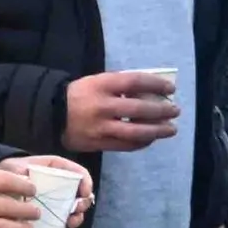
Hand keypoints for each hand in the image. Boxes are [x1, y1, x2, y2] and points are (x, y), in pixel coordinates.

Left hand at [12, 155, 93, 227]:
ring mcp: (55, 205)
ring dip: (74, 220)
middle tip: (76, 210)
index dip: (85, 180)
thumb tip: (31, 187)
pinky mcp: (48, 221)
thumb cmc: (7, 174)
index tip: (85, 192)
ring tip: (68, 224)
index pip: (76, 171)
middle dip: (82, 204)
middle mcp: (59, 188)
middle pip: (79, 195)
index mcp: (54, 170)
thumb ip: (19, 173)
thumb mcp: (12, 169)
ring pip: (73, 213)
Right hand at [64, 69, 182, 152]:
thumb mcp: (97, 82)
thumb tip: (150, 92)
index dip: (156, 85)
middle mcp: (103, 106)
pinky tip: (151, 138)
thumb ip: (120, 86)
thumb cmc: (80, 94)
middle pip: (139, 109)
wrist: (52, 114)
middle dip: (162, 111)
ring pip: (136, 131)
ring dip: (158, 131)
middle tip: (175, 111)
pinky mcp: (100, 143)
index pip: (135, 82)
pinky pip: (127, 145)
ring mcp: (102, 127)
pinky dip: (142, 142)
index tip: (170, 89)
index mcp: (101, 85)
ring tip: (171, 129)